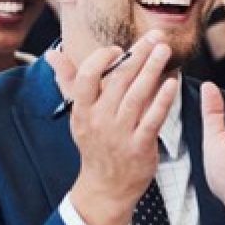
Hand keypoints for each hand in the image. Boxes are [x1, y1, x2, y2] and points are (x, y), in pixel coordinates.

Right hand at [48, 32, 177, 224]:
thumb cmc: (95, 144)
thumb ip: (69, 81)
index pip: (88, 77)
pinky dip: (163, 99)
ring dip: (152, 70)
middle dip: (138, 55)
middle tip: (154, 37)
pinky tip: (172, 83)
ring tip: (164, 51)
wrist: (106, 187)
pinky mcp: (140, 146)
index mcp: (82, 110)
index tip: (119, 49)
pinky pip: (153, 118)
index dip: (103, 58)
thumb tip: (53, 54)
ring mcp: (120, 134)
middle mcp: (99, 121)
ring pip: (137, 95)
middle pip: (118, 81)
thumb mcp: (78, 115)